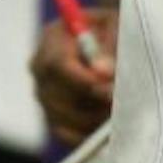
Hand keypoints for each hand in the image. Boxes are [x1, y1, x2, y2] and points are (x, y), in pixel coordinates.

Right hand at [30, 9, 117, 146]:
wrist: (118, 50)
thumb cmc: (117, 32)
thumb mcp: (118, 27)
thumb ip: (111, 45)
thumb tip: (102, 71)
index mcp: (53, 37)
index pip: (56, 63)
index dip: (82, 79)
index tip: (109, 87)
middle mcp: (40, 67)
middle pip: (55, 94)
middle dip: (91, 102)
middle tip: (122, 102)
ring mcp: (44, 95)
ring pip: (62, 116)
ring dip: (94, 118)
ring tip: (122, 110)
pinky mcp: (53, 118)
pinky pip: (65, 134)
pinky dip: (89, 134)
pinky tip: (109, 125)